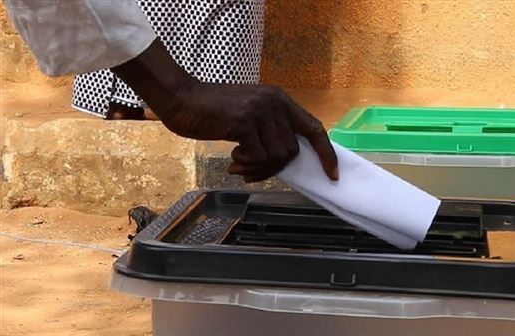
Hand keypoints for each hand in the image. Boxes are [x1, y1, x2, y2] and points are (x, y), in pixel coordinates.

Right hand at [163, 82, 337, 181]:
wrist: (182, 99)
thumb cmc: (213, 111)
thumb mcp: (250, 115)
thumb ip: (269, 131)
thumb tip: (285, 160)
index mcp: (280, 100)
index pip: (314, 127)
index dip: (326, 152)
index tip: (332, 174)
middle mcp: (274, 102)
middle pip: (291, 150)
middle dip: (273, 168)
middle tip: (250, 170)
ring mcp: (259, 111)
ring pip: (277, 157)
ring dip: (258, 168)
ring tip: (238, 165)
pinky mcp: (243, 122)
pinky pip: (258, 157)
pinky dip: (246, 165)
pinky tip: (231, 160)